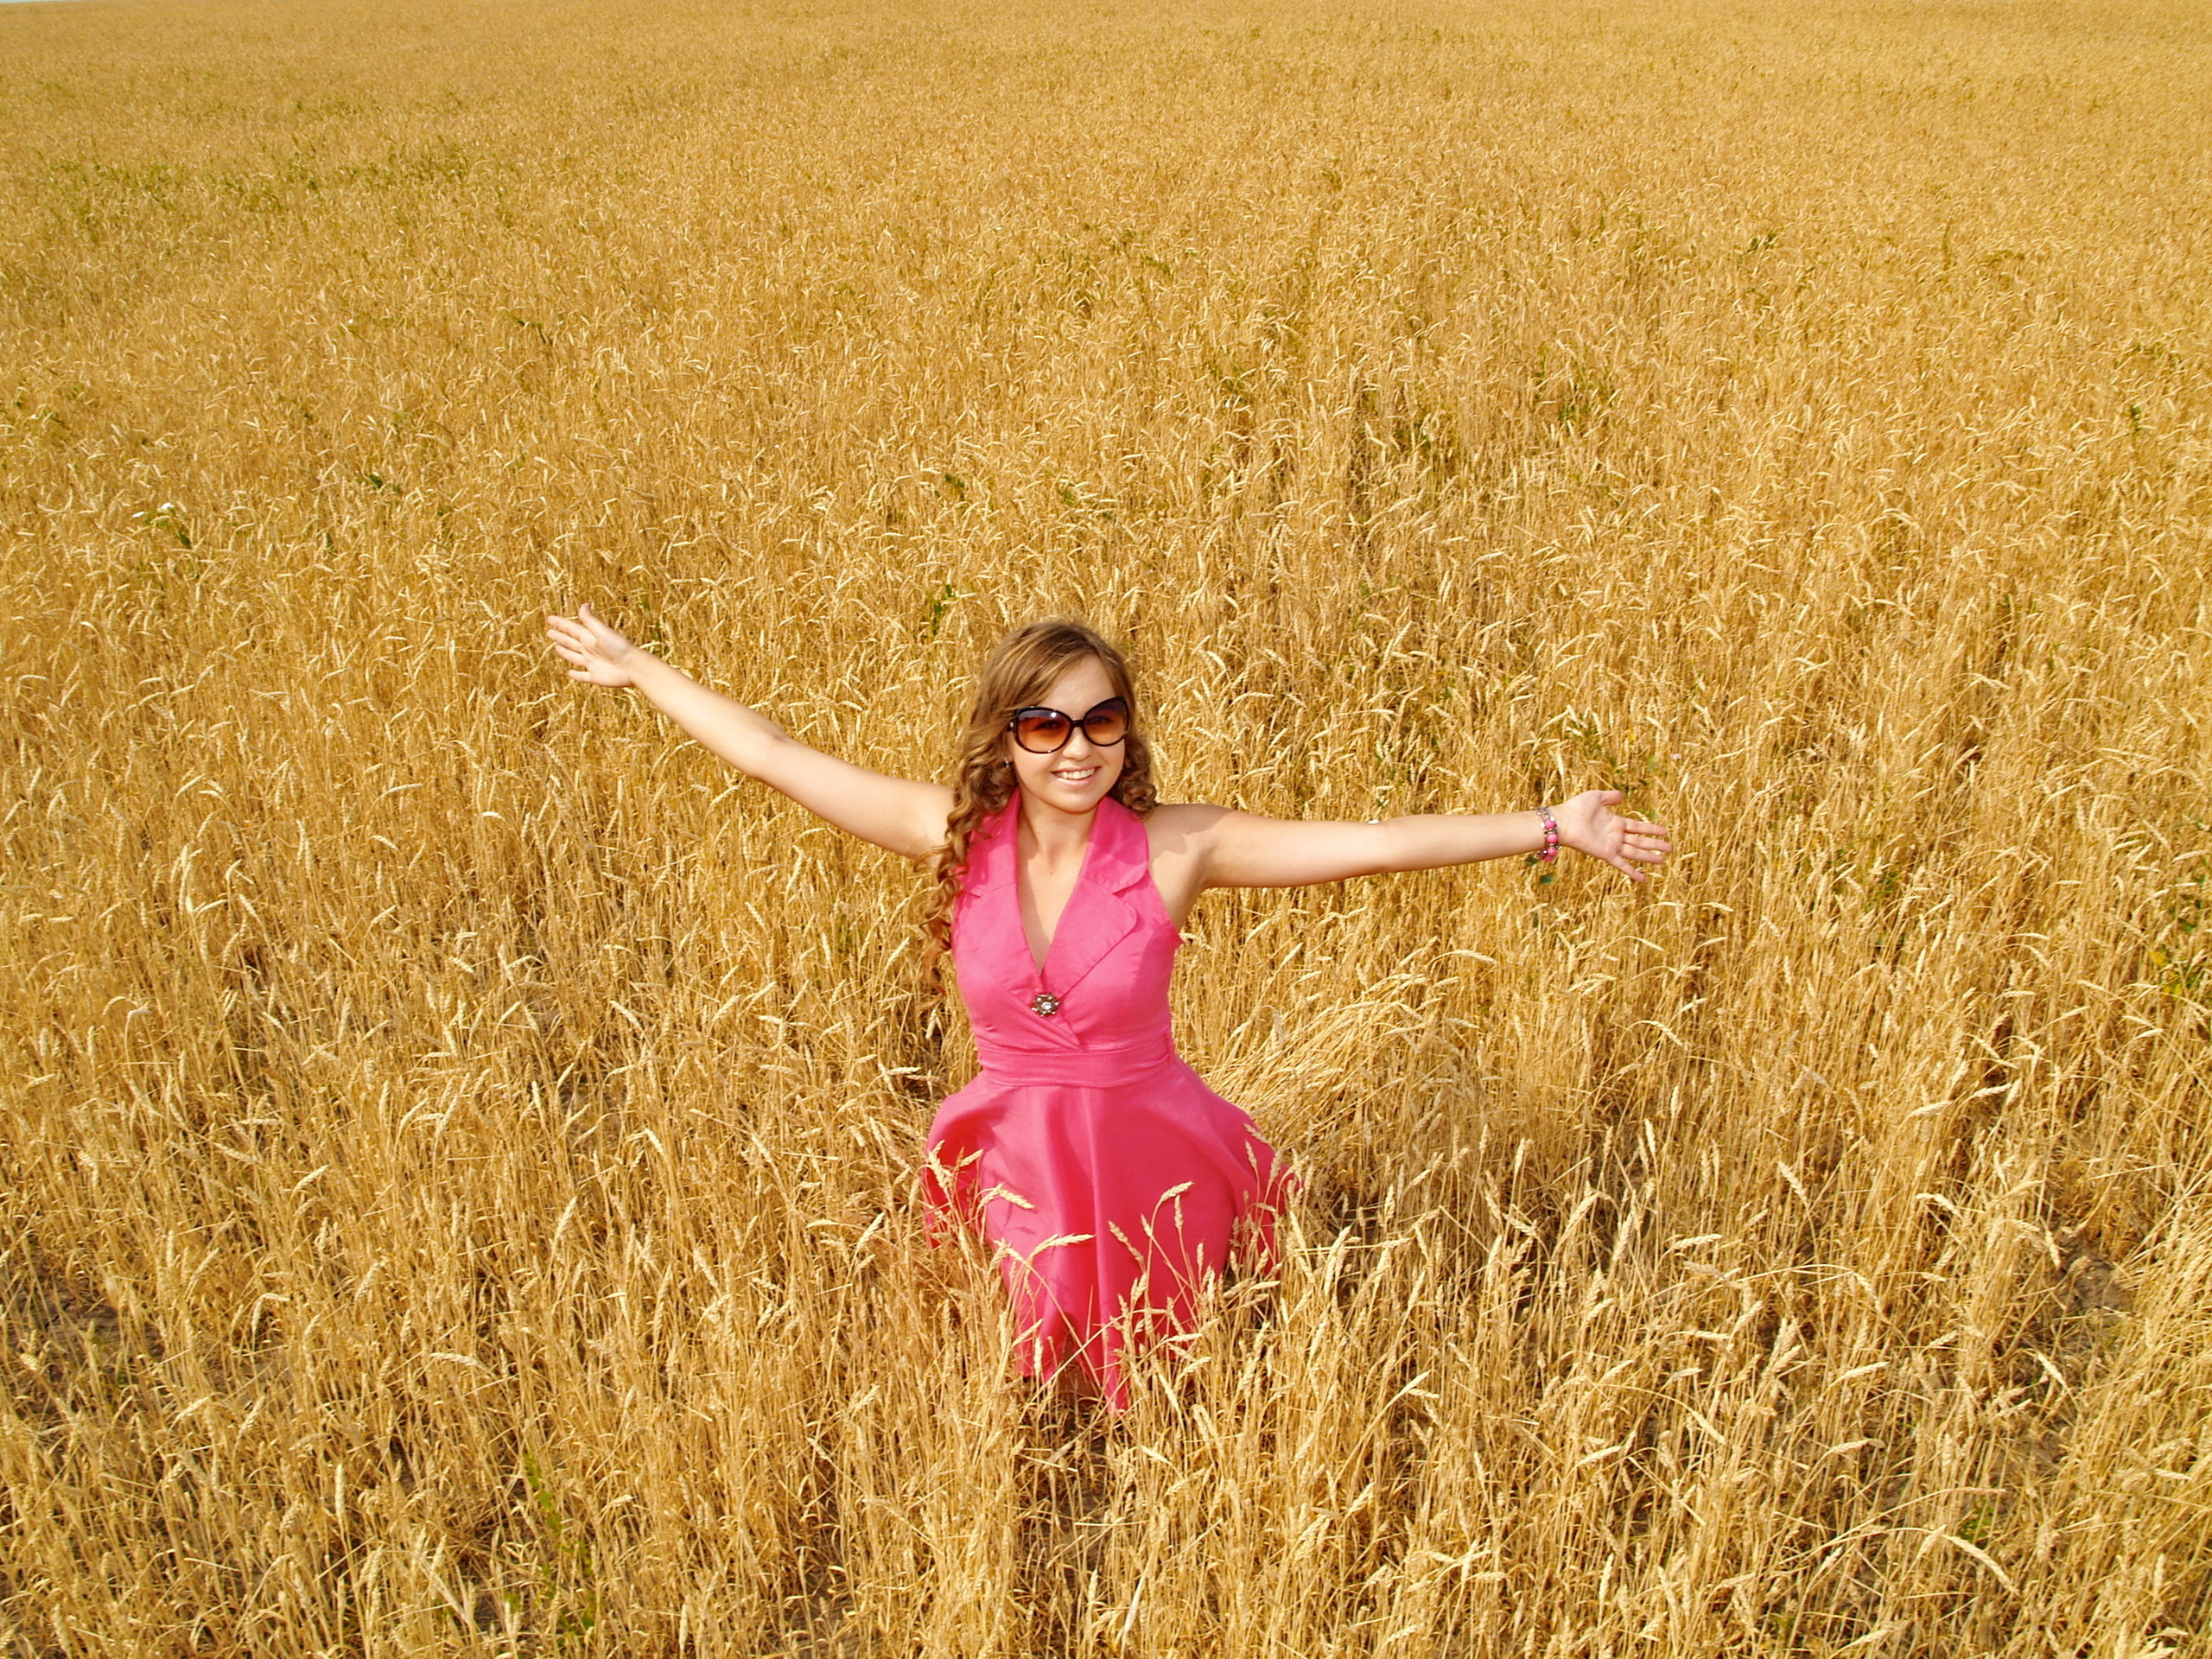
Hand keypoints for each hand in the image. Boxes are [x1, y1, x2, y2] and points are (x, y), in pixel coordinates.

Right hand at [545, 601, 643, 687]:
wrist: (633, 666)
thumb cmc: (619, 647)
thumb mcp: (602, 631)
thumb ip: (591, 620)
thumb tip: (584, 603)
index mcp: (590, 638)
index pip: (572, 629)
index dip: (560, 624)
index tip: (549, 618)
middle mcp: (590, 650)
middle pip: (571, 642)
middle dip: (560, 637)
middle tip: (549, 632)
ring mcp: (592, 663)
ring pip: (574, 657)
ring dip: (565, 652)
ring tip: (557, 647)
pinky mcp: (595, 677)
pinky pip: (583, 676)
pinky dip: (576, 675)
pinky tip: (570, 672)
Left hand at [1553, 790, 1671, 881]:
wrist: (1564, 821)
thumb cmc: (1576, 808)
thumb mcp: (1596, 797)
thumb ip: (1609, 797)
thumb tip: (1621, 795)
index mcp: (1615, 822)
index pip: (1637, 826)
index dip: (1651, 829)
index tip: (1664, 831)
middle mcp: (1615, 836)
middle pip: (1640, 841)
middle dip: (1655, 845)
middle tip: (1670, 848)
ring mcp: (1612, 846)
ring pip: (1635, 853)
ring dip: (1649, 857)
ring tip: (1663, 860)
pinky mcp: (1606, 854)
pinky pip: (1622, 865)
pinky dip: (1632, 872)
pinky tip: (1643, 880)